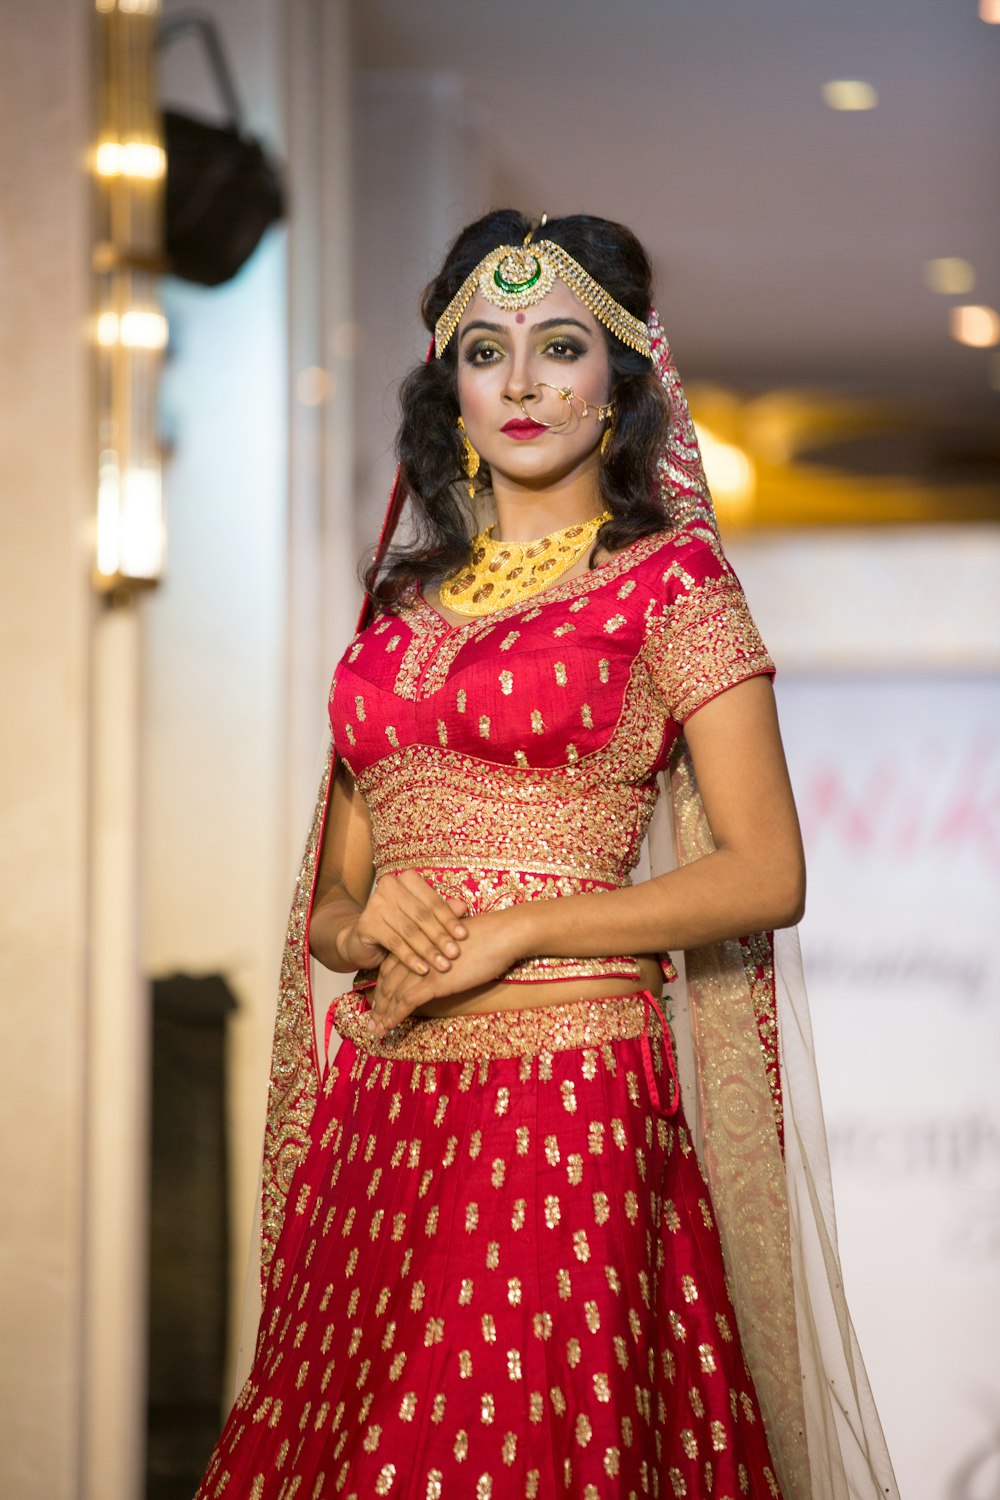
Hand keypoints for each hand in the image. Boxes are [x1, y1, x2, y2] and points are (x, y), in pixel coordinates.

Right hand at [338, 871, 468, 975]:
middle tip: (455, 954)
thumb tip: (463, 907)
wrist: (361, 940)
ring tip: (443, 965)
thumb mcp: (421, 919)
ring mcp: (375, 903)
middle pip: (422, 915)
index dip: (449, 919)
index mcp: (406, 879)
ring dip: (428, 950)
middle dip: (441, 936)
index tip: (464, 936)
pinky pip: (394, 943)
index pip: (432, 900)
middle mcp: (389, 886)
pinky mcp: (366, 923)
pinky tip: (423, 970)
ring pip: (409, 931)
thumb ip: (441, 912)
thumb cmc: (397, 927)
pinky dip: (411, 958)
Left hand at [367, 908, 527, 1036]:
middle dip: (378, 1002)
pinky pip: (405, 1002)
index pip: (391, 966)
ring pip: (393, 994)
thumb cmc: (487, 936)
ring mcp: (423, 968)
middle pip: (387, 981)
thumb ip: (442, 951)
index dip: (382, 984)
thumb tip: (443, 964)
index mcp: (420, 943)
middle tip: (372, 1019)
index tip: (378, 999)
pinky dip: (393, 1016)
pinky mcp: (433, 982)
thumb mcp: (456, 940)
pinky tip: (388, 1027)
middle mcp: (416, 954)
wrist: (501, 935)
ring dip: (381, 1014)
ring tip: (375, 1030)